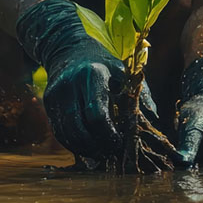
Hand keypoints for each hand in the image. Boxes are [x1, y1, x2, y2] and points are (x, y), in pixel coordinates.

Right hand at [17, 0, 156, 158]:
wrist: (69, 48)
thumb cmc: (104, 63)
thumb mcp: (123, 72)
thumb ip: (138, 95)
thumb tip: (154, 120)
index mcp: (93, 75)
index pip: (97, 114)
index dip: (108, 135)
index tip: (120, 143)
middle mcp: (70, 84)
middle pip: (80, 128)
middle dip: (96, 146)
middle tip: (111, 154)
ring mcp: (56, 94)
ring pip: (67, 133)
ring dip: (84, 149)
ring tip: (100, 154)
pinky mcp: (48, 102)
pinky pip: (59, 130)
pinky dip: (73, 143)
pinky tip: (87, 147)